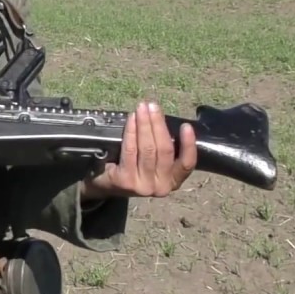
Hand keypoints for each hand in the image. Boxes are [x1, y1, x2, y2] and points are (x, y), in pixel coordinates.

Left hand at [82, 101, 196, 199]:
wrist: (105, 185)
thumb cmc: (133, 167)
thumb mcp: (153, 162)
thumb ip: (161, 148)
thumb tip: (163, 120)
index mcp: (173, 181)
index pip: (187, 164)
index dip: (189, 145)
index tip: (186, 126)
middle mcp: (161, 187)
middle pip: (164, 150)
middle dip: (159, 125)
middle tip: (153, 106)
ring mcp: (143, 186)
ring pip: (147, 149)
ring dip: (145, 125)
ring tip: (142, 109)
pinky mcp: (125, 181)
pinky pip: (130, 151)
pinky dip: (131, 132)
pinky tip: (132, 120)